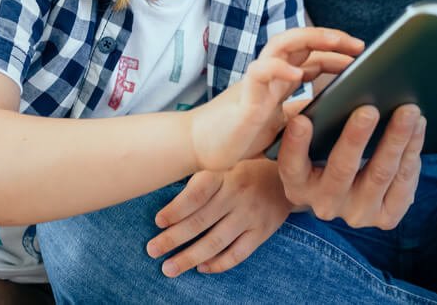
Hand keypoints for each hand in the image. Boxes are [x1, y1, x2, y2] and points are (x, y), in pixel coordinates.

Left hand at [145, 158, 291, 276]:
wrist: (285, 180)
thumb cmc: (242, 174)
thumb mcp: (224, 168)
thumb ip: (200, 184)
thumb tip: (167, 211)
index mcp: (224, 175)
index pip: (197, 194)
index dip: (176, 209)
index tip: (158, 221)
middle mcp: (237, 195)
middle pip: (200, 221)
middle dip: (172, 238)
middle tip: (152, 250)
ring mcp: (250, 215)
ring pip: (216, 242)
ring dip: (189, 257)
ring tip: (168, 268)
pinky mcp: (262, 233)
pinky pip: (237, 254)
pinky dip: (217, 264)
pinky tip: (201, 268)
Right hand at [189, 27, 362, 172]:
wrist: (203, 149)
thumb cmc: (242, 135)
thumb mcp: (284, 126)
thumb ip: (304, 115)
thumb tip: (340, 115)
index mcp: (280, 81)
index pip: (311, 56)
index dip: (336, 53)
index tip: (363, 58)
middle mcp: (270, 75)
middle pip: (300, 41)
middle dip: (331, 38)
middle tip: (360, 45)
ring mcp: (256, 82)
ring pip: (281, 45)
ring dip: (311, 39)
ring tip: (336, 43)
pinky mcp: (244, 97)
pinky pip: (260, 72)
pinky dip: (278, 68)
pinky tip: (297, 74)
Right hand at [275, 101, 426, 229]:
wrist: (347, 185)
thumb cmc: (324, 145)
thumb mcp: (309, 134)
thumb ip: (307, 117)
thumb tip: (321, 96)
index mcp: (297, 184)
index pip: (291, 165)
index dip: (295, 144)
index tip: (302, 120)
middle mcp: (324, 205)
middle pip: (341, 169)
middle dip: (356, 138)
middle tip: (368, 109)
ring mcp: (357, 214)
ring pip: (380, 174)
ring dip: (396, 139)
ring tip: (408, 111)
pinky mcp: (386, 217)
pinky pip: (404, 184)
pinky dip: (412, 151)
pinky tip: (418, 126)